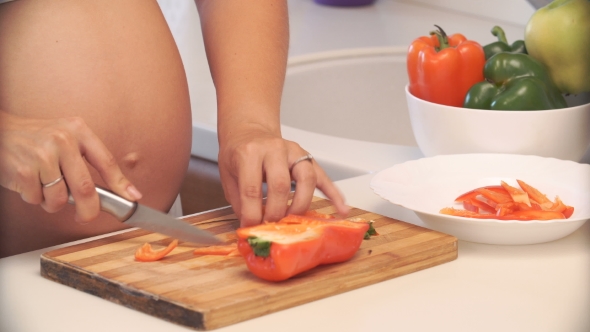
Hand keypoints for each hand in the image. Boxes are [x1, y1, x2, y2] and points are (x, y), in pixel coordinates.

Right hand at [0, 112, 141, 222]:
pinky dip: (33, 198)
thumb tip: (118, 190)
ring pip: (59, 198)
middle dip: (88, 210)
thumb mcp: (66, 137)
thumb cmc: (35, 138)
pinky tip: (29, 182)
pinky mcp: (24, 169)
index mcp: (78, 131)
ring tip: (45, 187)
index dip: (121, 183)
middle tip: (85, 216)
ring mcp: (43, 154)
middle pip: (86, 188)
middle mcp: (63, 140)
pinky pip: (37, 199)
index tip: (133, 197)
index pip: (107, 161)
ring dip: (52, 203)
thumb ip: (87, 159)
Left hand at [217, 126, 348, 226]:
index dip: (252, 213)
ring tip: (295, 221)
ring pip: (307, 179)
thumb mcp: (228, 175)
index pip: (253, 188)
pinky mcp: (307, 158)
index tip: (251, 227)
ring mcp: (294, 152)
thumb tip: (253, 226)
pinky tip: (341, 209)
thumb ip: (240, 201)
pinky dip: (335, 194)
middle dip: (277, 212)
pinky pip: (324, 176)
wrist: (250, 131)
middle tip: (272, 226)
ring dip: (301, 205)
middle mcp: (274, 149)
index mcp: (250, 153)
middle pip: (281, 184)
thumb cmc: (239, 153)